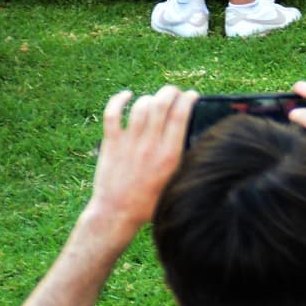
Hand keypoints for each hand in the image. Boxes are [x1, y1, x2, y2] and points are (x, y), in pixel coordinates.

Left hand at [84, 86, 192, 236]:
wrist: (118, 213)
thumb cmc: (150, 202)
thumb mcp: (175, 182)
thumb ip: (183, 161)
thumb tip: (194, 139)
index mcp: (169, 155)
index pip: (180, 116)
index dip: (188, 99)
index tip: (192, 95)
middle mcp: (150, 146)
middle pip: (161, 104)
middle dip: (170, 92)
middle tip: (174, 92)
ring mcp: (129, 143)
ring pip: (141, 106)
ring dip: (150, 98)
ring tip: (154, 101)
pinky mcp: (111, 144)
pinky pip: (113, 114)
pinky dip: (119, 100)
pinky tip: (126, 95)